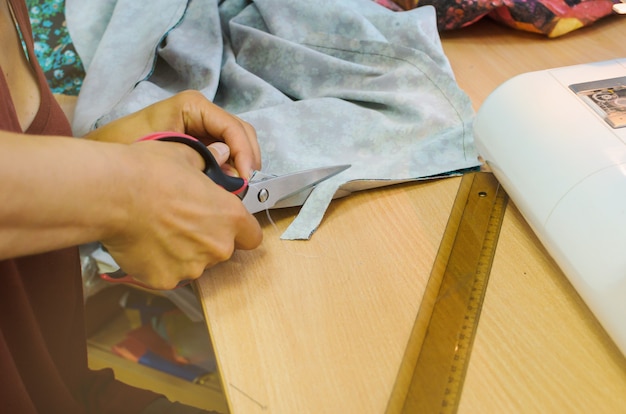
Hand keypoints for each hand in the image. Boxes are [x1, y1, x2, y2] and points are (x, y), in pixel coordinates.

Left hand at [86, 90, 260, 178]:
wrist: (98, 162)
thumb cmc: (124, 150)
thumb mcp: (164, 153)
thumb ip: (201, 161)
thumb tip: (234, 174)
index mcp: (192, 106)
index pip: (232, 126)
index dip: (243, 152)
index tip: (245, 177)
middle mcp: (201, 113)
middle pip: (240, 132)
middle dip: (247, 158)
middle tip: (245, 186)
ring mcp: (202, 127)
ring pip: (236, 144)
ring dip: (241, 166)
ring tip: (238, 190)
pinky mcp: (199, 143)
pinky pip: (224, 154)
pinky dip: (230, 170)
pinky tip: (226, 189)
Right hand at [99, 139, 261, 289]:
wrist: (114, 195)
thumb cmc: (150, 173)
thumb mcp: (186, 156)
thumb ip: (209, 162)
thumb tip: (220, 153)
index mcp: (230, 217)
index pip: (252, 236)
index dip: (240, 230)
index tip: (226, 224)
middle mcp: (217, 246)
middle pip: (222, 250)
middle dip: (207, 239)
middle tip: (182, 221)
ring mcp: (192, 267)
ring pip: (195, 263)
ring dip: (184, 252)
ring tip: (159, 230)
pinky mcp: (166, 280)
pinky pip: (169, 274)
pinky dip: (160, 263)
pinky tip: (145, 244)